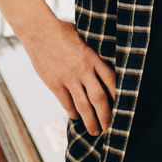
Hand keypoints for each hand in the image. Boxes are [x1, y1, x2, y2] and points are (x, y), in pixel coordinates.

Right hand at [21, 19, 116, 136]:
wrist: (39, 30)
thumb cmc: (62, 31)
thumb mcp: (83, 37)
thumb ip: (92, 51)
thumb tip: (103, 59)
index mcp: (93, 57)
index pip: (111, 79)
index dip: (118, 95)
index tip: (123, 106)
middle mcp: (83, 69)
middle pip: (99, 98)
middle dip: (106, 115)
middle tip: (110, 128)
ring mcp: (68, 78)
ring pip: (83, 105)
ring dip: (90, 121)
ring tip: (95, 131)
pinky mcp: (54, 83)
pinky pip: (66, 103)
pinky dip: (73, 112)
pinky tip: (77, 118)